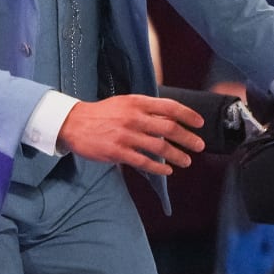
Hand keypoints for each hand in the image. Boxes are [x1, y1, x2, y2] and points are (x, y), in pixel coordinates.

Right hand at [57, 93, 206, 174]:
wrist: (74, 123)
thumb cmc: (103, 114)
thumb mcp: (125, 103)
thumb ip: (147, 109)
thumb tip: (172, 119)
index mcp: (137, 102)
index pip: (170, 107)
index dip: (188, 115)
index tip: (199, 123)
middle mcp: (133, 118)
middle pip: (169, 129)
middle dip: (188, 139)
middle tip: (199, 146)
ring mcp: (126, 136)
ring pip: (159, 148)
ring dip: (177, 156)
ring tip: (186, 161)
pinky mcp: (118, 152)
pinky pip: (144, 162)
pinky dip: (159, 167)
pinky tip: (167, 170)